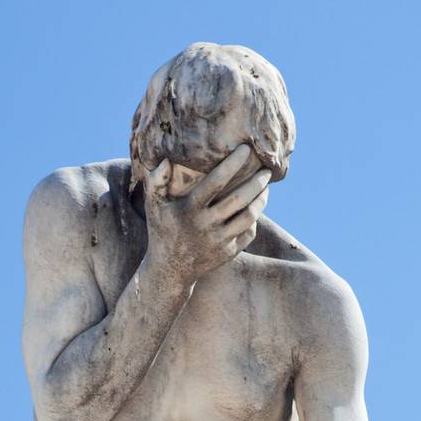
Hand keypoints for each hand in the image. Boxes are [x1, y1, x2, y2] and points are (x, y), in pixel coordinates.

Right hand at [143, 144, 270, 286]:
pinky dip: (255, 219)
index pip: (216, 182)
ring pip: (249, 216)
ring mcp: (219, 241)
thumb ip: (156, 182)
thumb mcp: (153, 207)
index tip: (246, 149)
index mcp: (190, 210)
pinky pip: (249, 232)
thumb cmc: (162, 230)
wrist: (170, 271)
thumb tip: (164, 160)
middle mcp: (206, 226)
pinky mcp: (228, 253)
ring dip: (261, 199)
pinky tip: (256, 207)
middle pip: (240, 199)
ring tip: (265, 187)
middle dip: (257, 181)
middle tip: (267, 169)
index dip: (233, 164)